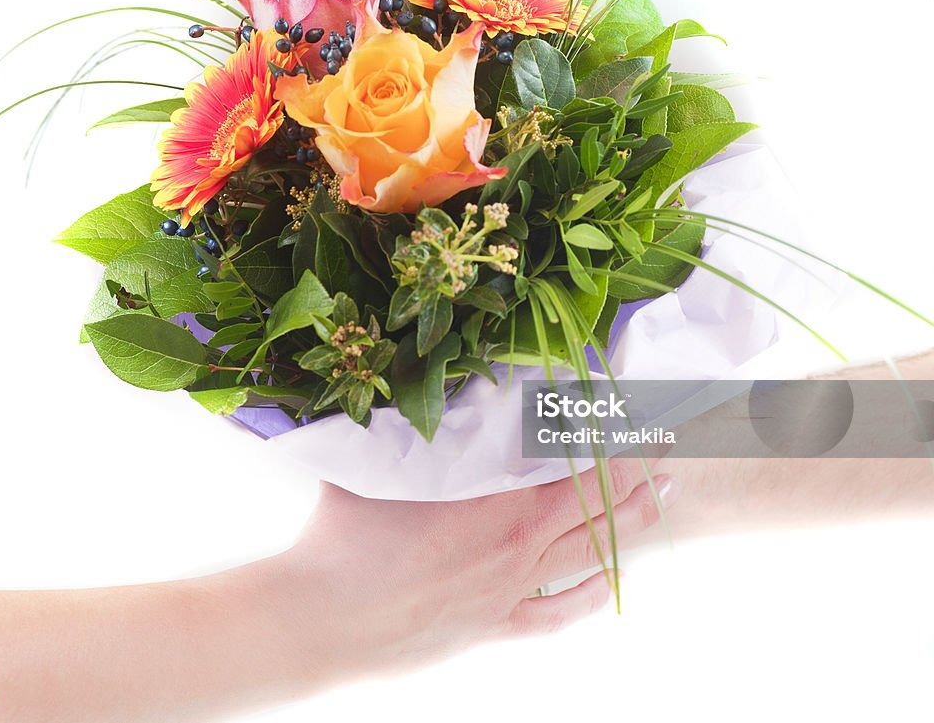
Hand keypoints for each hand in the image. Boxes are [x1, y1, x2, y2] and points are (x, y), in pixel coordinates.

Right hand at [0, 461, 674, 722]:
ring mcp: (509, 592)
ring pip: (588, 555)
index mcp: (495, 504)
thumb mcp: (379, 460)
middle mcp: (516, 549)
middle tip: (673, 443)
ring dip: (629, 525)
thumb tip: (416, 365)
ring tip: (664, 496)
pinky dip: (586, 594)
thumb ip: (413, 421)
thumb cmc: (341, 534)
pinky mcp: (491, 627)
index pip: (575, 463)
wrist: (317, 620)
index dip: (616, 437)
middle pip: (596, 506)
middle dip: (636, 471)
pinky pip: (554, 613)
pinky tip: (610, 586)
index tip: (648, 411)